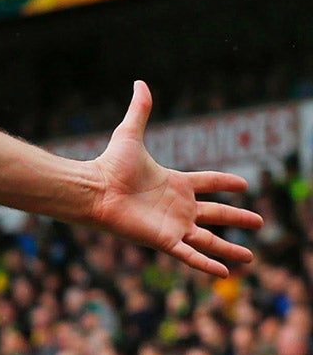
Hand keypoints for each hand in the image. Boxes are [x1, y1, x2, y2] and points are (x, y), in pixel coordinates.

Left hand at [83, 83, 261, 276]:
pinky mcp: (164, 240)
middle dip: (238, 218)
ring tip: (250, 258)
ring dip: (229, 249)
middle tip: (260, 222)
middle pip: (216, 214)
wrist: (95, 189)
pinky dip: (207, 264)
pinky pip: (191, 255)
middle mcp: (177, 206)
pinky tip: (225, 272)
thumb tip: (139, 82)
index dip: (224, 183)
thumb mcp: (130, 134)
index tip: (244, 185)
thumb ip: (139, 110)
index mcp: (175, 183)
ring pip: (209, 240)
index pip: (207, 182)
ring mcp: (173, 225)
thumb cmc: (109, 165)